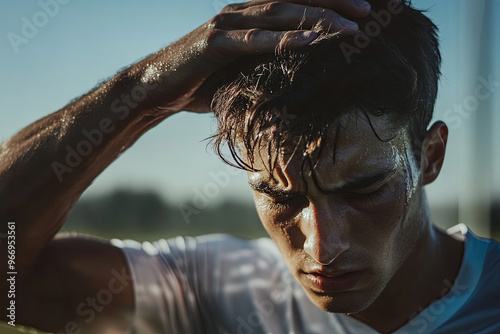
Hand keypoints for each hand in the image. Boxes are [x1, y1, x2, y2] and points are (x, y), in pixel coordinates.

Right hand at [138, 0, 370, 112]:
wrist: (158, 87)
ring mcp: (227, 23)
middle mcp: (241, 12)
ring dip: (317, 17)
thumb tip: (296, 79)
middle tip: (368, 11)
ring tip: (350, 25)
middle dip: (333, 3)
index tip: (362, 10)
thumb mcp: (241, 72)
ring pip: (279, 14)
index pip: (295, 3)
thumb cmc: (202, 82)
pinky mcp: (214, 42)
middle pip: (294, 0)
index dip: (328, 2)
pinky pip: (255, 40)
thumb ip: (265, 66)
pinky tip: (311, 40)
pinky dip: (284, 39)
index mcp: (250, 17)